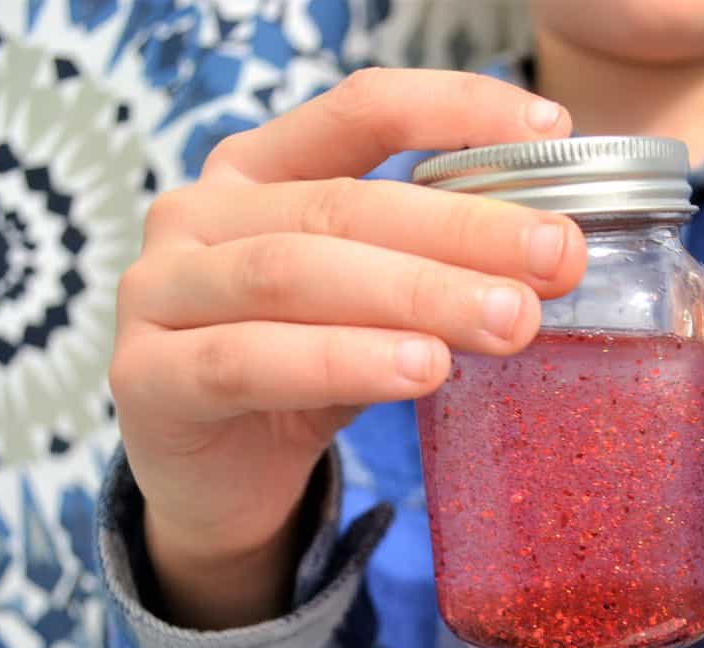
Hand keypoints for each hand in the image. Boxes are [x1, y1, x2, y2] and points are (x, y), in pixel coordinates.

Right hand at [110, 69, 586, 628]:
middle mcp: (199, 214)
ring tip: (509, 320)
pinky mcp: (146, 378)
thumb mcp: (370, 309)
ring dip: (416, 295)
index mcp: (258, 172)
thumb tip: (554, 254)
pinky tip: (421, 370)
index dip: (455, 107)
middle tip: (557, 257)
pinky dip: (343, 361)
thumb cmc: (300, 376)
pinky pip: (249, 360)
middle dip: (462, 230)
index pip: (360, 110)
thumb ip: (431, 273)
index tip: (552, 127)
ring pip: (296, 275)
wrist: (212, 484)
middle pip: (341, 205)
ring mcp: (159, 292)